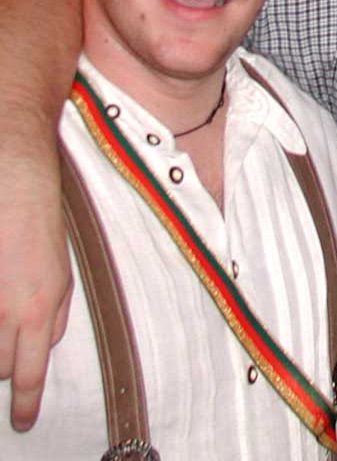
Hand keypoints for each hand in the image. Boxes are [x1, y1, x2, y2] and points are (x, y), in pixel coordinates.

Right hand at [0, 140, 71, 430]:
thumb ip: (55, 316)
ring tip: (4, 308)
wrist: (14, 181)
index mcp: (42, 307)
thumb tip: (44, 348)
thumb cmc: (39, 227)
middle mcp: (6, 309)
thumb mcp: (62, 274)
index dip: (25, 404)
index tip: (22, 423)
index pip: (31, 373)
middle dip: (3, 364)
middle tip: (8, 342)